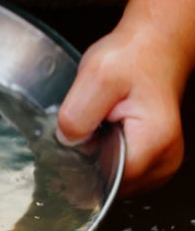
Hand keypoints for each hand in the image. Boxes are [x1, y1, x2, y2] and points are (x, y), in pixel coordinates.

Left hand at [56, 23, 185, 196]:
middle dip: (91, 161)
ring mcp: (162, 163)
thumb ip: (78, 113)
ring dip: (100, 158)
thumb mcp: (96, 74)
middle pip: (112, 183)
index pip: (108, 180)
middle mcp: (164, 161)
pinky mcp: (155, 159)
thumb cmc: (133, 56)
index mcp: (153, 143)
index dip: (83, 164)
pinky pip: (123, 169)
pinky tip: (106, 130)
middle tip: (86, 123)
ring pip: (116, 179)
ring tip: (99, 124)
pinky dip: (109, 154)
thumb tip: (66, 142)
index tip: (73, 139)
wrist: (154, 46)